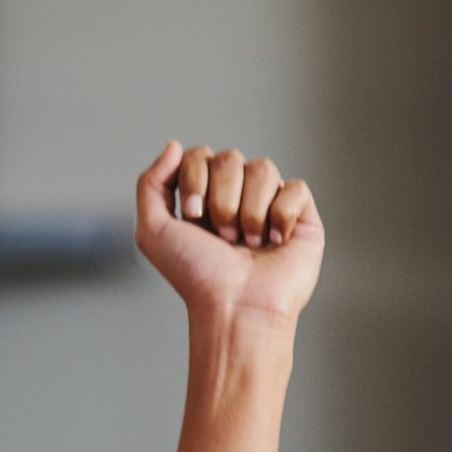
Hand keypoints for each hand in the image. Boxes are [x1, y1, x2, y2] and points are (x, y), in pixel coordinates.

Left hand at [136, 140, 323, 329]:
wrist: (234, 306)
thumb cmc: (196, 276)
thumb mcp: (153, 231)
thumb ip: (151, 184)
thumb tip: (175, 144)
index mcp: (202, 197)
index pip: (199, 155)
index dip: (195, 178)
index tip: (193, 216)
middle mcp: (235, 196)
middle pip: (230, 158)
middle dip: (221, 199)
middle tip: (222, 237)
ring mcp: (269, 202)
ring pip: (263, 168)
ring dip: (249, 211)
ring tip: (247, 244)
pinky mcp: (300, 214)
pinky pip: (295, 187)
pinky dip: (280, 216)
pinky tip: (274, 242)